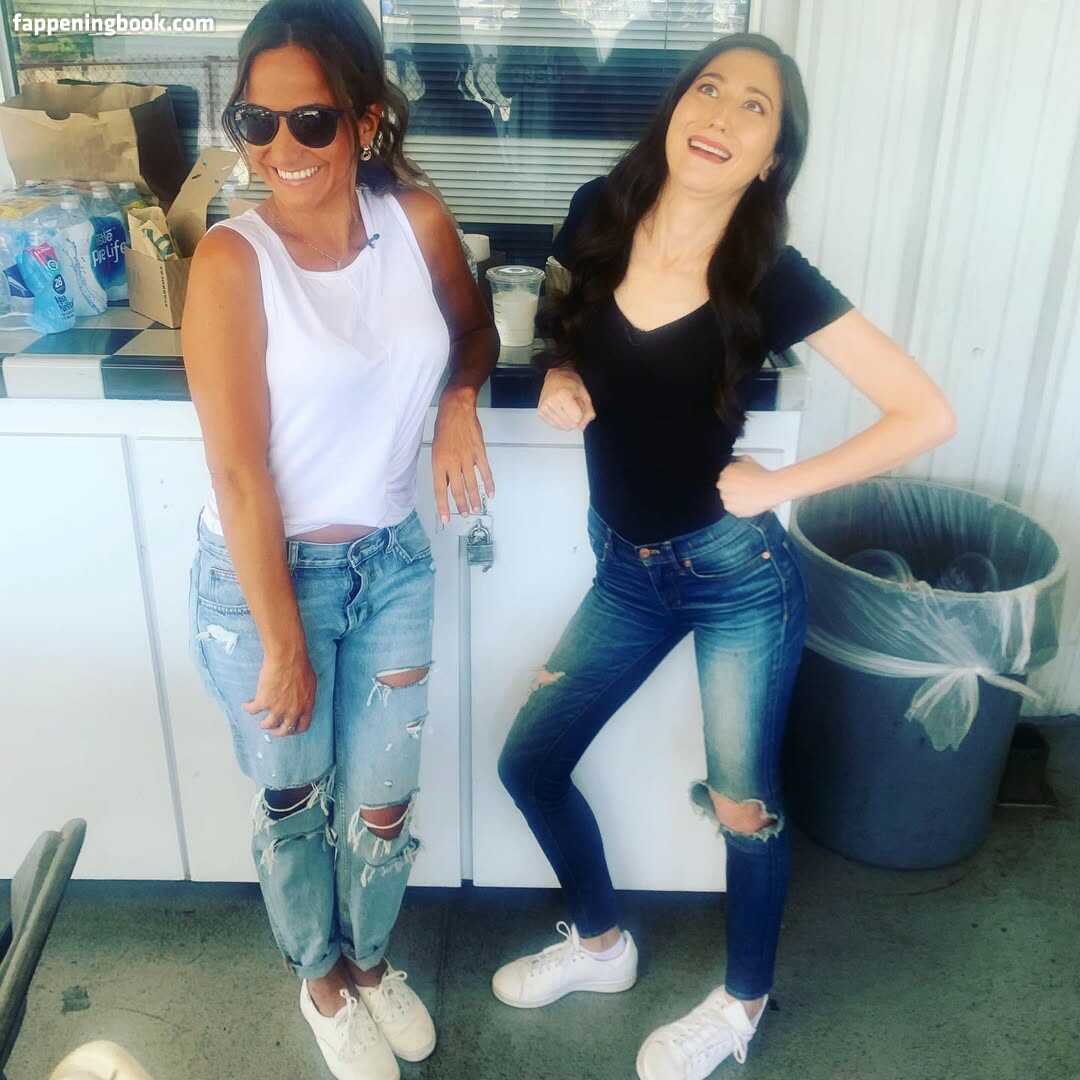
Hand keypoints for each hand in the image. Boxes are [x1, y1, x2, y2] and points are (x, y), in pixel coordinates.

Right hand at [243, 652, 316, 736]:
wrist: (288, 656)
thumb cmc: (300, 664)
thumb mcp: (310, 683)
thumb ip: (305, 696)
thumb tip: (302, 700)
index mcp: (306, 705)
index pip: (303, 725)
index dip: (295, 729)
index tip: (289, 728)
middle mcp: (293, 710)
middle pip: (285, 730)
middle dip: (278, 732)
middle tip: (273, 730)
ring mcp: (278, 708)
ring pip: (268, 724)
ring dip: (263, 724)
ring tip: (261, 722)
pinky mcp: (264, 702)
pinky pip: (253, 710)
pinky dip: (248, 708)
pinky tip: (246, 705)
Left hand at [432, 387, 494, 523]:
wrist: (456, 410)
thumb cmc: (444, 428)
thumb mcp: (436, 449)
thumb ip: (443, 468)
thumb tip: (449, 485)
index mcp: (438, 462)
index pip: (440, 490)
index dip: (443, 506)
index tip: (446, 519)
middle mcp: (452, 462)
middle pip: (458, 490)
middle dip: (461, 505)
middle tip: (466, 514)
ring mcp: (467, 458)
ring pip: (472, 484)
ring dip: (474, 498)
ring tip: (477, 509)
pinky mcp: (479, 452)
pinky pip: (485, 472)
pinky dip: (489, 484)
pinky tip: (490, 494)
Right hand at [538, 367, 594, 430]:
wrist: (555, 377)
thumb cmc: (570, 383)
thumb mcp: (584, 394)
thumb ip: (588, 411)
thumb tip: (582, 427)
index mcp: (563, 394)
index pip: (577, 418)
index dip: (581, 412)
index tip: (577, 402)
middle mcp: (551, 402)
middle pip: (570, 424)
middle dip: (575, 417)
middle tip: (572, 405)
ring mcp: (544, 408)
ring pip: (563, 427)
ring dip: (568, 420)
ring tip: (565, 407)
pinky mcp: (540, 413)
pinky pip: (555, 426)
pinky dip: (561, 421)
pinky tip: (560, 411)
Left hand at [716, 456, 788, 517]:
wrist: (771, 489)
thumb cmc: (761, 475)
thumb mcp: (747, 459)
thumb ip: (737, 461)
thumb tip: (735, 462)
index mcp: (725, 473)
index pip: (724, 476)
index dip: (733, 478)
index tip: (739, 479)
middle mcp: (723, 486)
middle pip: (725, 487)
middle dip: (732, 487)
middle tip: (744, 487)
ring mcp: (727, 499)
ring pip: (728, 499)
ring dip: (735, 497)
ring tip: (748, 494)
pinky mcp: (733, 510)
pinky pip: (734, 509)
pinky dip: (739, 506)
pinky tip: (748, 501)